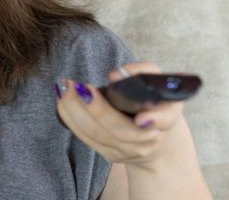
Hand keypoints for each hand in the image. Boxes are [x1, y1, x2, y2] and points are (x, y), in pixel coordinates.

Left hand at [55, 61, 186, 166]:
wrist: (157, 138)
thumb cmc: (155, 102)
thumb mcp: (158, 82)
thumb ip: (143, 72)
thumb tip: (116, 76)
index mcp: (167, 118)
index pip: (164, 120)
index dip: (154, 120)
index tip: (141, 118)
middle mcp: (149, 140)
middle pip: (121, 130)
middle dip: (97, 109)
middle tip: (77, 86)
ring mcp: (129, 151)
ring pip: (99, 135)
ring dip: (75, 111)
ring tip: (64, 88)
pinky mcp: (111, 155)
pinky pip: (87, 139)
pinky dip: (71, 119)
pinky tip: (61, 101)